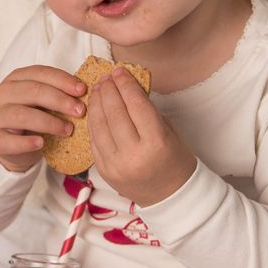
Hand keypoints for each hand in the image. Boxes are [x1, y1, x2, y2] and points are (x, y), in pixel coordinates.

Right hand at [0, 64, 87, 173]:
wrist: (11, 145)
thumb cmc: (32, 118)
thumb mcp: (43, 101)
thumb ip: (58, 94)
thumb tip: (85, 92)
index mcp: (17, 78)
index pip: (41, 73)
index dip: (63, 80)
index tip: (82, 90)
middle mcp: (4, 93)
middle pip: (33, 91)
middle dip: (60, 100)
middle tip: (80, 111)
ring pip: (22, 115)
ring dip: (48, 122)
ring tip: (67, 130)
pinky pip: (10, 140)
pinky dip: (26, 142)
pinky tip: (41, 143)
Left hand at [88, 68, 196, 205]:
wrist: (170, 195)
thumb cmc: (174, 160)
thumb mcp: (167, 131)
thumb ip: (146, 110)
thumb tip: (126, 86)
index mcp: (156, 143)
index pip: (136, 105)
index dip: (126, 85)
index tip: (120, 71)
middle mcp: (133, 155)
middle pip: (115, 113)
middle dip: (108, 91)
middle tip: (106, 77)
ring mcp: (116, 165)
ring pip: (99, 125)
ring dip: (96, 103)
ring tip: (98, 89)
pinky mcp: (104, 171)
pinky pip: (94, 140)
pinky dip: (93, 122)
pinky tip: (94, 109)